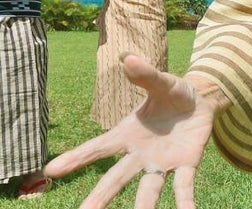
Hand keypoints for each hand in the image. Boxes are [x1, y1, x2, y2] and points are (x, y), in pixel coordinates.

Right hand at [44, 55, 215, 208]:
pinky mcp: (186, 165)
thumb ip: (145, 75)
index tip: (51, 170)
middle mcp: (140, 155)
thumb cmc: (173, 93)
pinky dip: (185, 201)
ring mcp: (162, 163)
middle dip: (101, 197)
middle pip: (117, 178)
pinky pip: (184, 186)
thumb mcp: (161, 82)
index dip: (75, 158)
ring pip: (149, 189)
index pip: (97, 148)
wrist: (201, 103)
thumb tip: (128, 59)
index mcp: (127, 134)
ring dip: (144, 207)